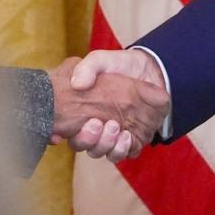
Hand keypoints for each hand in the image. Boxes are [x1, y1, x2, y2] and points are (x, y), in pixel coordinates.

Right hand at [47, 53, 168, 161]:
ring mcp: (115, 136)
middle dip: (90, 140)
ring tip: (116, 128)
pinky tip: (128, 136)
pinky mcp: (134, 139)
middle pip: (87, 147)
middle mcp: (97, 129)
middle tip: (97, 124)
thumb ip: (87, 67)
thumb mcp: (101, 61)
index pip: (69, 132)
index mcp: (83, 113)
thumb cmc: (119, 66)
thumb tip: (76, 84)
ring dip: (108, 145)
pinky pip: (127, 153)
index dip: (67, 135)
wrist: (147, 69)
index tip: (73, 126)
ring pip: (106, 152)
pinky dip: (125, 149)